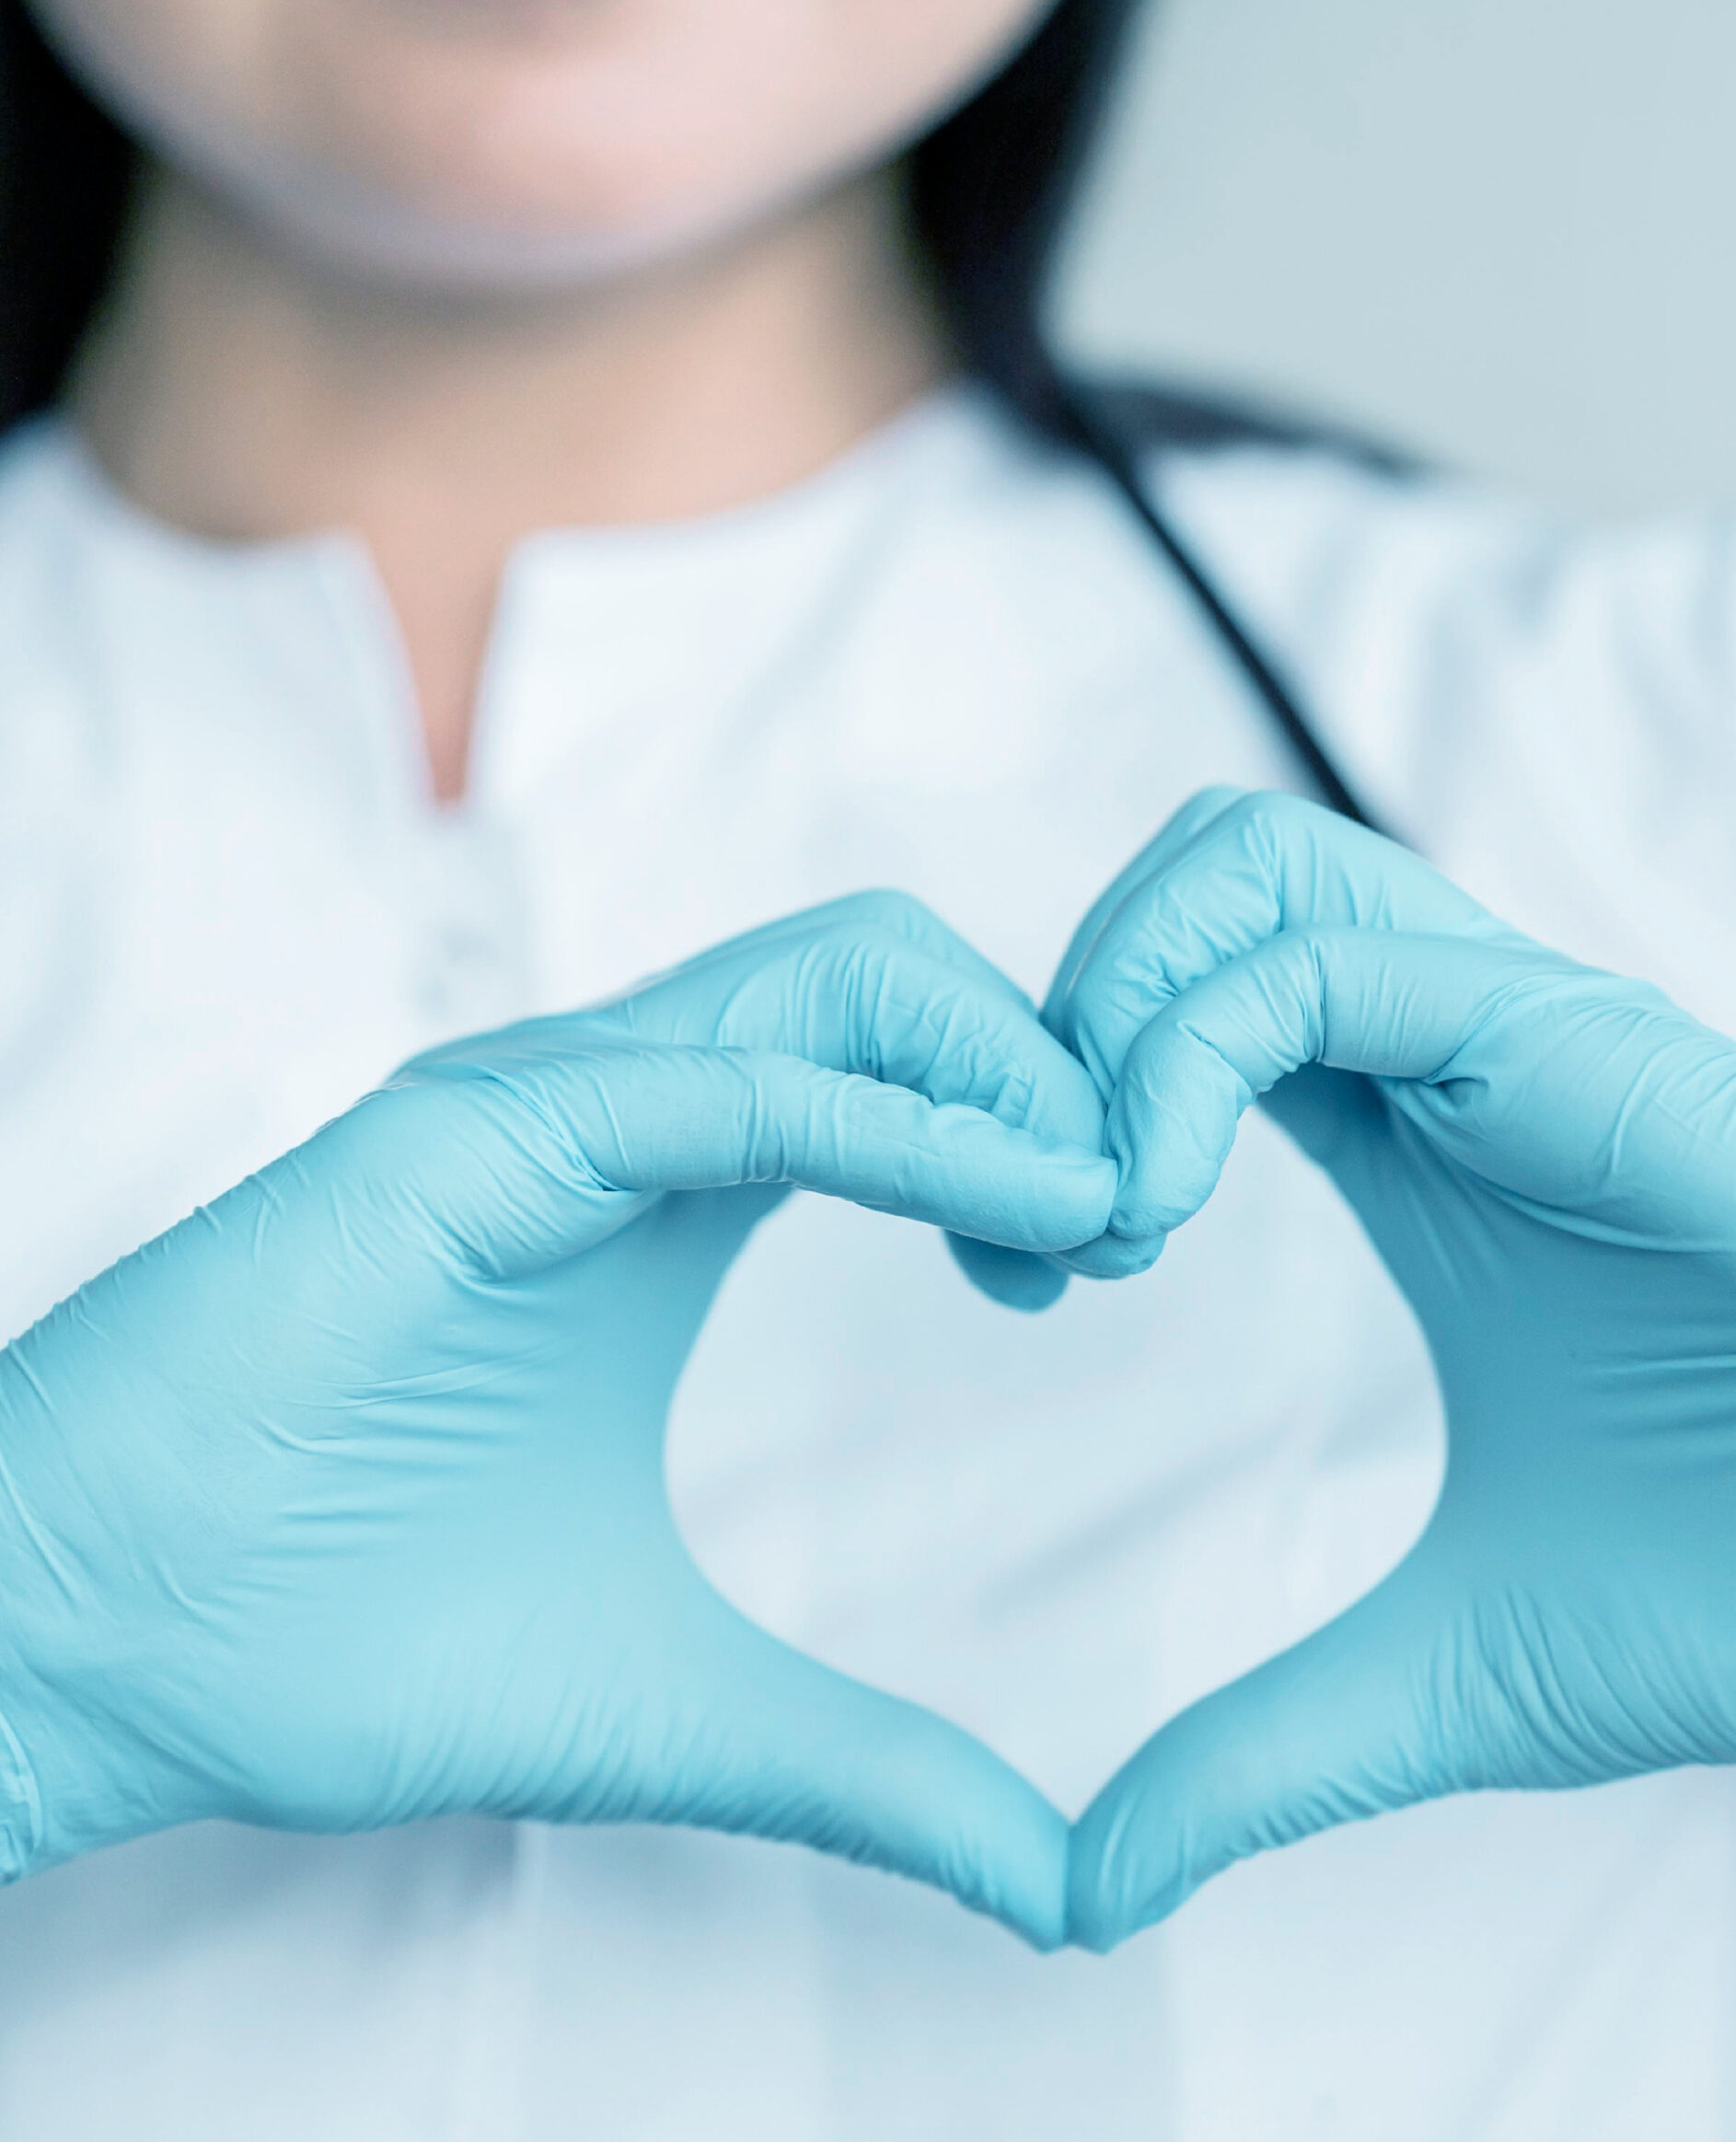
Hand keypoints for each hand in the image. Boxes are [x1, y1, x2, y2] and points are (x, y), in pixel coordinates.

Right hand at [0, 894, 1113, 1945]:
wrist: (90, 1657)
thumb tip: (1054, 1882)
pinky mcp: (463, 1139)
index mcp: (667, 1198)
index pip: (901, 1065)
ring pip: (829, 978)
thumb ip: (869, 1764)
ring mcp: (541, 1111)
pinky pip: (721, 1080)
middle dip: (1045, 1065)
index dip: (1033, 1129)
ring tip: (1092, 1212)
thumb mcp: (673, 1702)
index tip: (1101, 1259)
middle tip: (1125, 1223)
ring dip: (997, 1070)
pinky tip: (1002, 1211)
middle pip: (893, 981)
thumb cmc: (335, 1649)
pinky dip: (890, 1122)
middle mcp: (617, 1121)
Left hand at [1044, 789, 1735, 1948]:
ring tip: (1107, 1211)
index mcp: (1414, 1139)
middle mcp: (1451, 1051)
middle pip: (1196, 878)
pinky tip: (1153, 1213)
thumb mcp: (1448, 1674)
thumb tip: (1087, 1891)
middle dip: (1062, 1007)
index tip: (1012, 1272)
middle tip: (1041, 1216)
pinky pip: (1319, 957)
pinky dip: (1178, 1054)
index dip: (1057, 1096)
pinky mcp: (1570, 1036)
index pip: (1184, 997)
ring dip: (1111, 1005)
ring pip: (1242, 861)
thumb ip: (1258, 1754)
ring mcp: (1511, 1024)